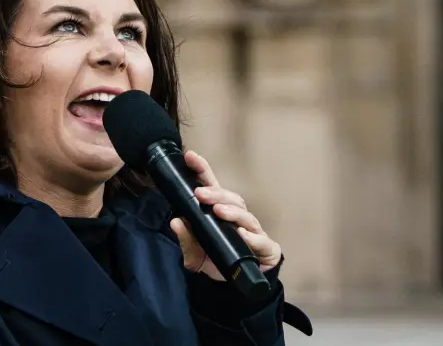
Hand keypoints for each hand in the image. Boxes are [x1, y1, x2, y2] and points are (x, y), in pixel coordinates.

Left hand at [169, 150, 281, 281]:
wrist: (241, 286)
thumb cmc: (219, 261)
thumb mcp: (196, 254)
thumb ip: (186, 241)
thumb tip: (175, 222)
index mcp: (220, 212)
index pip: (211, 186)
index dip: (202, 170)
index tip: (189, 156)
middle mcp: (238, 217)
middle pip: (230, 198)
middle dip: (215, 193)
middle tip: (200, 193)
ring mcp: (254, 231)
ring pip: (245, 215)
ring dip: (231, 211)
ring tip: (218, 211)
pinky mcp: (267, 247)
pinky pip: (261, 240)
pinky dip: (252, 237)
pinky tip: (242, 234)